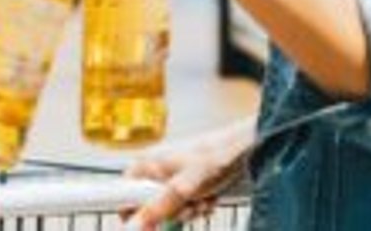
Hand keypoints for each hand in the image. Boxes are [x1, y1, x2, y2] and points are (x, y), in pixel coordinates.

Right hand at [123, 122, 252, 229]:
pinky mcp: (189, 179)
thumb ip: (156, 209)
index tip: (150, 226)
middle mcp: (157, 167)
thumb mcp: (183, 189)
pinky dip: (198, 204)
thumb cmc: (217, 156)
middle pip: (150, 205)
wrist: (248, 147)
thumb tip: (133, 228)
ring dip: (189, 210)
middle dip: (172, 213)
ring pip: (171, 207)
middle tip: (189, 207)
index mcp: (147, 163)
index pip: (123, 195)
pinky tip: (210, 197)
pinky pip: (186, 202)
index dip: (135, 214)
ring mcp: (174, 173)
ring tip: (204, 199)